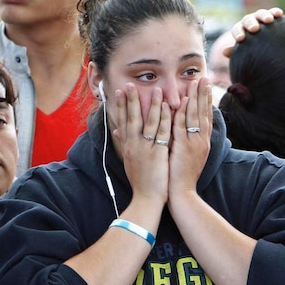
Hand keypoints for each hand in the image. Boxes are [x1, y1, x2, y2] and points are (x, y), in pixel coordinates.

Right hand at [111, 83, 169, 206]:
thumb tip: (116, 131)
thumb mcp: (128, 161)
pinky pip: (161, 133)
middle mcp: (133, 145)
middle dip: (130, 100)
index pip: (122, 122)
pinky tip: (167, 108)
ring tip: (155, 89)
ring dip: (152, 104)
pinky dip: (164, 119)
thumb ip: (124, 144)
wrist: (145, 199)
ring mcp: (145, 149)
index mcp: (127, 147)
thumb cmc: (140, 182)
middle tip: (128, 84)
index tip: (118, 92)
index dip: (120, 106)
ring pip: (148, 122)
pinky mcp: (157, 153)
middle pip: (131, 119)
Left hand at [168, 78, 212, 199]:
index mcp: (202, 142)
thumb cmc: (180, 177)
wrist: (182, 194)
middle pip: (203, 113)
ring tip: (195, 82)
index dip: (205, 100)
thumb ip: (184, 142)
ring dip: (195, 98)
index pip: (205, 117)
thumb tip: (182, 131)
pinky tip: (183, 101)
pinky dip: (184, 114)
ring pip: (196, 116)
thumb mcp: (185, 156)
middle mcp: (201, 141)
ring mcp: (194, 144)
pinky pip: (184, 127)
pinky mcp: (184, 148)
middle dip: (203, 94)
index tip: (205, 86)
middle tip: (204, 77)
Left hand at [224, 7, 283, 56]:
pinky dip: (274, 12)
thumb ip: (235, 52)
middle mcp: (249, 22)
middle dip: (250, 24)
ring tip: (269, 20)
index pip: (237, 30)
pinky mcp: (271, 15)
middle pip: (248, 20)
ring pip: (260, 14)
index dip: (238, 33)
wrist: (266, 47)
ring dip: (264, 16)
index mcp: (240, 30)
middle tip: (255, 29)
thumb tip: (224, 51)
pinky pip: (272, 12)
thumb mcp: (244, 53)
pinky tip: (279, 14)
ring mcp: (259, 17)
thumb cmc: (253, 52)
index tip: (241, 39)